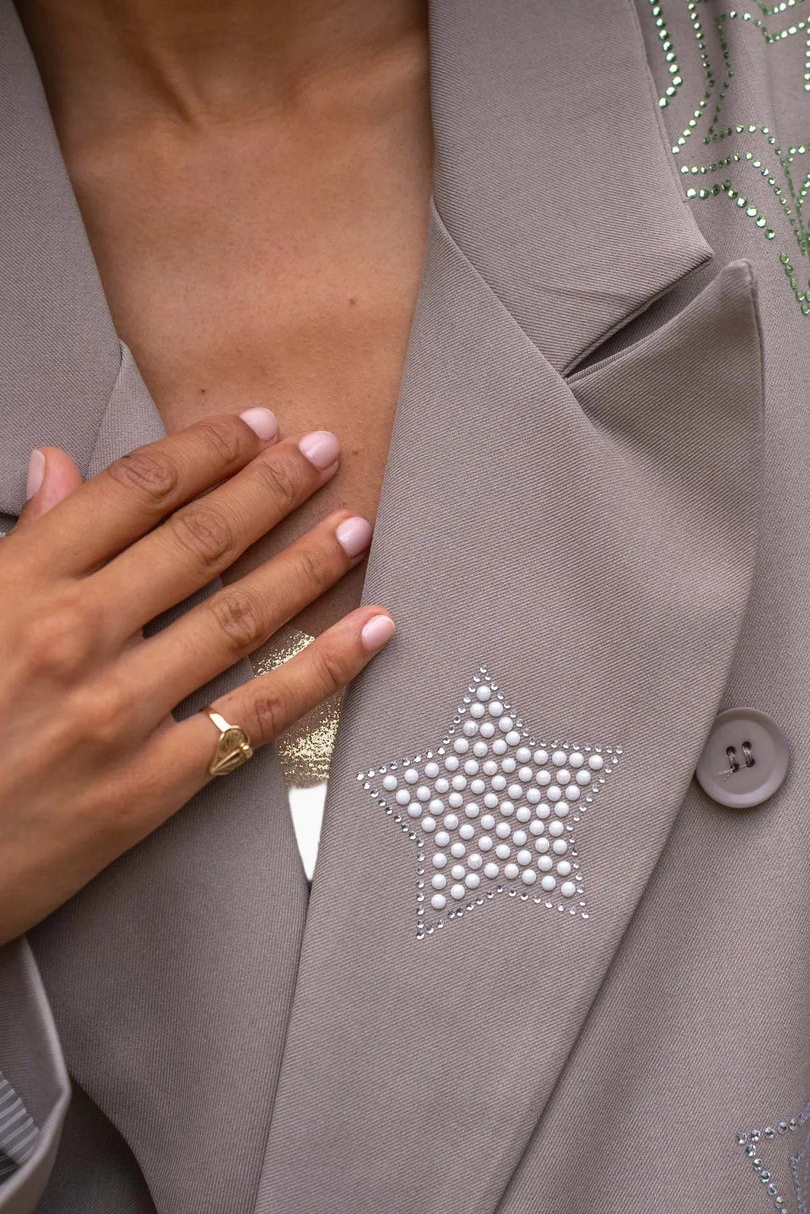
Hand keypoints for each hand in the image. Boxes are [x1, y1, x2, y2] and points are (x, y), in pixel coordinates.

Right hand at [0, 410, 395, 944]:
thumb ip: (19, 541)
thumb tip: (56, 466)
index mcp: (20, 586)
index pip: (134, 492)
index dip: (205, 450)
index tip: (252, 427)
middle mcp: (75, 639)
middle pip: (201, 540)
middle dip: (275, 486)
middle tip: (327, 451)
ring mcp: (118, 713)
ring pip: (241, 615)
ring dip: (311, 563)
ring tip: (356, 527)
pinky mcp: (149, 786)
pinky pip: (259, 713)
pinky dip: (327, 667)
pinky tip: (370, 631)